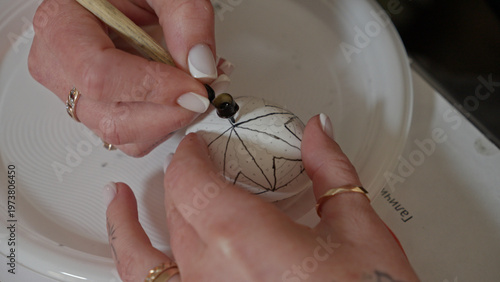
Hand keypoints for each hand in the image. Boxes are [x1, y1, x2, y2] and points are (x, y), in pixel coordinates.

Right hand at [29, 0, 231, 156]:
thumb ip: (185, 17)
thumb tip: (202, 68)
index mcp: (61, 25)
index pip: (99, 75)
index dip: (153, 89)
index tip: (194, 90)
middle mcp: (61, 66)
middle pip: (112, 118)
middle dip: (169, 114)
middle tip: (205, 92)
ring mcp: (77, 94)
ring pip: (124, 135)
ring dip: (170, 121)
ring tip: (197, 91)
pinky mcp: (98, 111)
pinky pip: (132, 136)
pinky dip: (165, 124)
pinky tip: (181, 98)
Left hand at [104, 114, 418, 280]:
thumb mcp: (359, 231)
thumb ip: (331, 172)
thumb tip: (317, 134)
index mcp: (244, 240)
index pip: (191, 181)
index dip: (190, 156)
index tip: (198, 145)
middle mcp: (211, 274)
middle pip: (177, 209)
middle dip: (186, 180)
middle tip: (198, 166)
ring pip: (143, 256)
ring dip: (128, 220)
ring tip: (119, 196)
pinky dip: (132, 262)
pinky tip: (130, 248)